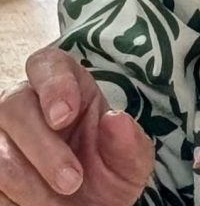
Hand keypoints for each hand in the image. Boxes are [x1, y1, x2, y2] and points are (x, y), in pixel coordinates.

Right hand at [0, 47, 153, 205]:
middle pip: (15, 105)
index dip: (53, 85)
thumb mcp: (131, 163)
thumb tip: (116, 120)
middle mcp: (27, 103)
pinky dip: (12, 201)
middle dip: (44, 148)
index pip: (47, 63)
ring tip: (57, 205)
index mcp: (68, 86)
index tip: (65, 116)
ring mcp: (1, 137)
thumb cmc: (109, 178)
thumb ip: (129, 142)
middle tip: (73, 181)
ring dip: (28, 183)